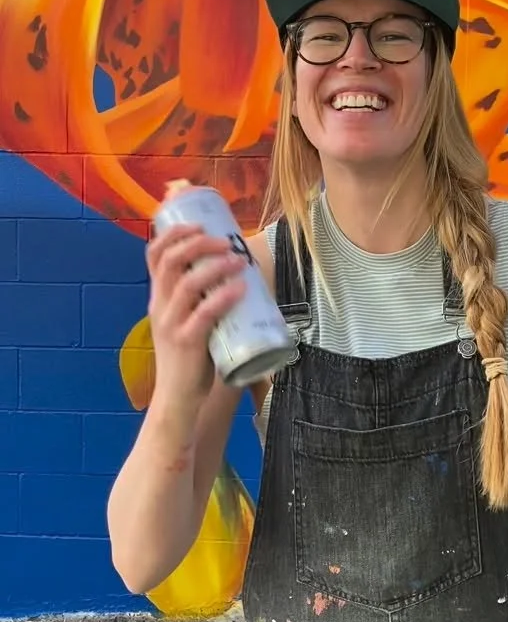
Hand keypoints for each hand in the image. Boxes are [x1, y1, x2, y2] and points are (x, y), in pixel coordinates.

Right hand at [146, 223, 246, 405]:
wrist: (178, 398)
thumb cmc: (189, 356)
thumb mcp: (187, 320)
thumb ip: (202, 299)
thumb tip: (236, 273)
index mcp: (158, 297)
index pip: (154, 255)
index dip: (174, 233)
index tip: (199, 224)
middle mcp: (160, 306)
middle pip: (171, 261)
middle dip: (197, 243)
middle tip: (224, 241)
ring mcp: (171, 324)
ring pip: (187, 284)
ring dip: (215, 267)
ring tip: (238, 260)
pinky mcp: (186, 342)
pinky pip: (204, 313)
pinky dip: (223, 297)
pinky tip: (240, 288)